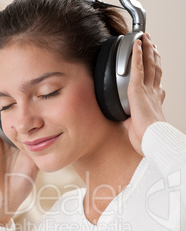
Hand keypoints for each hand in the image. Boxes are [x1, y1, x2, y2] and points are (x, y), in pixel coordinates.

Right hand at [0, 81, 38, 224]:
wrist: (5, 199)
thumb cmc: (19, 185)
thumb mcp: (35, 163)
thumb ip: (40, 149)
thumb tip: (53, 134)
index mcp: (19, 142)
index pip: (21, 119)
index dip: (23, 105)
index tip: (27, 88)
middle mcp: (7, 139)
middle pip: (7, 114)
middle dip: (7, 98)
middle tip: (8, 77)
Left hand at [124, 34, 165, 154]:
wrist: (153, 138)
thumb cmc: (147, 138)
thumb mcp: (138, 127)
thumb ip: (132, 120)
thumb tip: (125, 121)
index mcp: (154, 102)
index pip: (156, 83)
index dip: (156, 72)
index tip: (156, 65)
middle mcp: (154, 93)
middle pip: (155, 69)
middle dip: (154, 56)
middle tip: (153, 45)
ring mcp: (147, 90)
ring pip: (148, 65)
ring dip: (147, 50)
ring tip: (146, 39)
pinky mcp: (138, 89)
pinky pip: (137, 68)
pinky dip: (136, 55)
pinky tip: (136, 45)